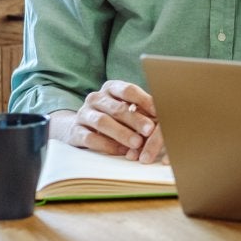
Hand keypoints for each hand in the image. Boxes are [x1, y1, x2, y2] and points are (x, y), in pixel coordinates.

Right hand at [48, 80, 167, 163]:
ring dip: (122, 133)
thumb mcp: (127, 110)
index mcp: (110, 88)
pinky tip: (120, 152)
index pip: (127, 90)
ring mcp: (83, 114)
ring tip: (137, 143)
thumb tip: (166, 119)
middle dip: (135, 120)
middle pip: (117, 108)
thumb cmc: (113, 117)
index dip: (144, 100)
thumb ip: (143, 112)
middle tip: (149, 130)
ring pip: (102, 122)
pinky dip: (107, 145)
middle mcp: (95, 98)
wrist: (78, 127)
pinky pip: (90, 138)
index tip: (158, 111)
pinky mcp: (75, 132)